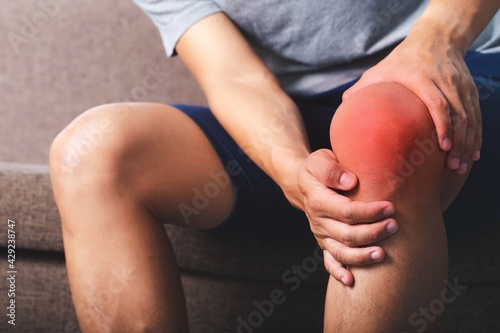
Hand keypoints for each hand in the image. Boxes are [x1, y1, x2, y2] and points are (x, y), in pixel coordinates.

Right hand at [297, 149, 397, 285]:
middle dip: (373, 233)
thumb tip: (350, 182)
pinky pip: (329, 261)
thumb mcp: (319, 159)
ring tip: (382, 254)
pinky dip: (338, 272)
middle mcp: (319, 221)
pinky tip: (350, 280)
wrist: (303, 183)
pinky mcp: (324, 242)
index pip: (346, 212)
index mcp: (318, 201)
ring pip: (341, 252)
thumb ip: (332, 170)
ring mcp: (321, 235)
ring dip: (362, 255)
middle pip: (347, 234)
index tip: (390, 207)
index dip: (369, 212)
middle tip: (394, 226)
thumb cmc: (317, 168)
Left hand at [343, 20, 480, 174]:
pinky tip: (472, 153)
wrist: (435, 38)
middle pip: (459, 113)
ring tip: (461, 166)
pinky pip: (476, 114)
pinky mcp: (470, 89)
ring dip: (469, 142)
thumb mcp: (377, 71)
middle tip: (453, 166)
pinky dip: (476, 135)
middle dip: (459, 141)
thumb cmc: (399, 60)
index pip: (437, 102)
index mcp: (422, 77)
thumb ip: (359, 90)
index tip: (442, 146)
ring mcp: (460, 85)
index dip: (443, 124)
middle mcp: (445, 80)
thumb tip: (341, 113)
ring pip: (470, 116)